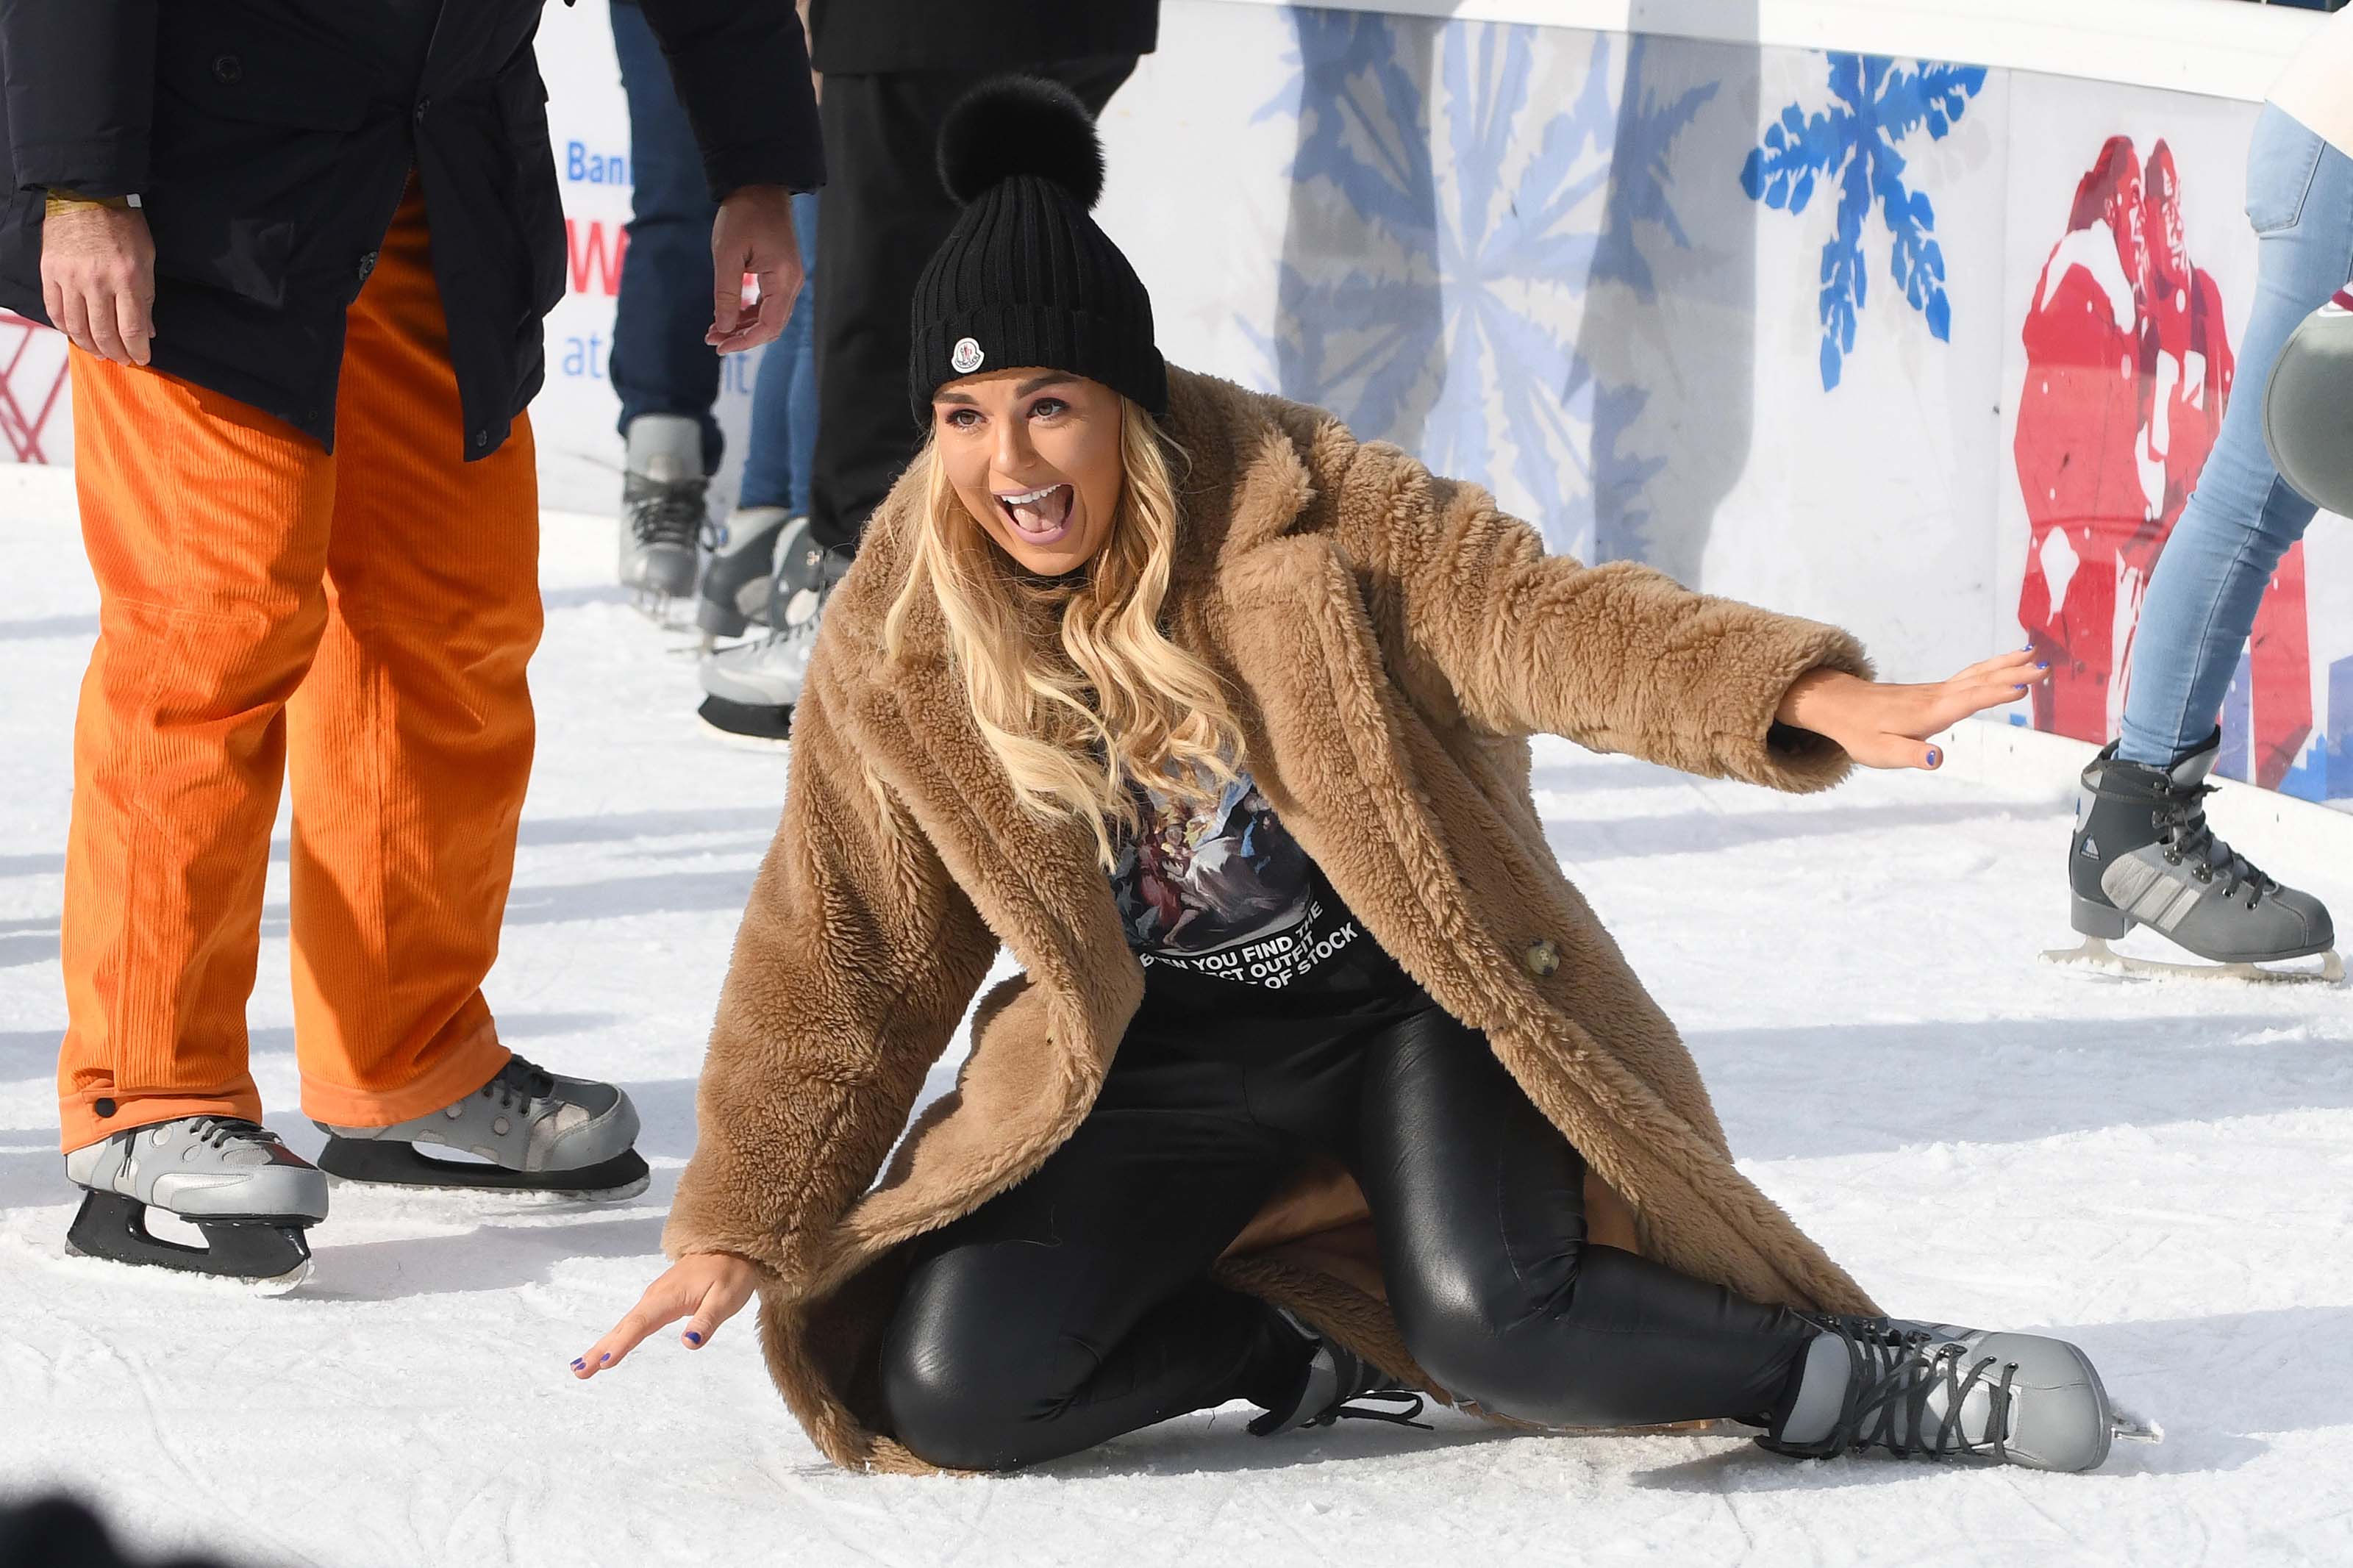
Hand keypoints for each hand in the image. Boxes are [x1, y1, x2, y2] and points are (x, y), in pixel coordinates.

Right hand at [41, 201, 155, 365]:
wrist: (86, 194)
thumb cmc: (123, 225)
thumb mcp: (146, 259)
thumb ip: (146, 297)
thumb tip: (148, 330)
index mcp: (127, 278)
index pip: (132, 328)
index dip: (138, 350)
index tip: (142, 359)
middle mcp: (97, 282)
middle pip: (104, 333)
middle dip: (116, 353)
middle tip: (122, 360)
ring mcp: (70, 278)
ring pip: (77, 327)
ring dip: (90, 346)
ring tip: (100, 353)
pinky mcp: (50, 272)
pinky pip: (55, 310)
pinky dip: (65, 328)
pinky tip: (76, 334)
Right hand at [572, 1251, 758, 1379]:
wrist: (730, 1246)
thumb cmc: (730, 1273)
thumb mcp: (726, 1299)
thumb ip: (707, 1321)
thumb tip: (689, 1344)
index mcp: (669, 1297)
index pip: (641, 1324)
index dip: (622, 1344)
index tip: (605, 1363)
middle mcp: (655, 1297)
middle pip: (624, 1326)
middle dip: (600, 1349)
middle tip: (579, 1372)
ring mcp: (655, 1297)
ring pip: (625, 1325)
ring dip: (604, 1345)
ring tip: (582, 1367)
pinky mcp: (658, 1300)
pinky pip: (633, 1321)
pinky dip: (617, 1337)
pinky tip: (608, 1349)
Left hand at [707, 184, 800, 354]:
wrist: (760, 186)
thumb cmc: (743, 215)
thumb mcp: (727, 255)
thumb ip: (727, 294)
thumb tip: (724, 327)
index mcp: (783, 278)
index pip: (769, 325)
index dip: (745, 341)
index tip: (719, 346)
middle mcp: (792, 283)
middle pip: (771, 326)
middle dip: (742, 337)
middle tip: (712, 339)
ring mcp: (789, 279)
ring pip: (770, 317)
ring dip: (743, 326)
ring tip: (715, 329)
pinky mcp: (782, 274)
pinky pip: (768, 303)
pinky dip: (749, 313)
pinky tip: (728, 314)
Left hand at [1775, 650, 2048, 770]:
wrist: (1840, 706)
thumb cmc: (1860, 732)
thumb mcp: (1881, 752)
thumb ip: (1912, 754)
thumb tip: (1938, 759)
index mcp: (1928, 713)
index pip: (1968, 701)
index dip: (1995, 694)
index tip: (2024, 686)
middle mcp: (1936, 697)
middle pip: (1979, 682)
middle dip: (2013, 674)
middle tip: (2046, 666)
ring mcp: (1936, 691)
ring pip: (1976, 674)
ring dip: (2007, 665)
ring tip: (2035, 656)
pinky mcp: (1935, 691)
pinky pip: (1970, 676)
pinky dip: (1992, 668)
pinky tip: (2006, 667)